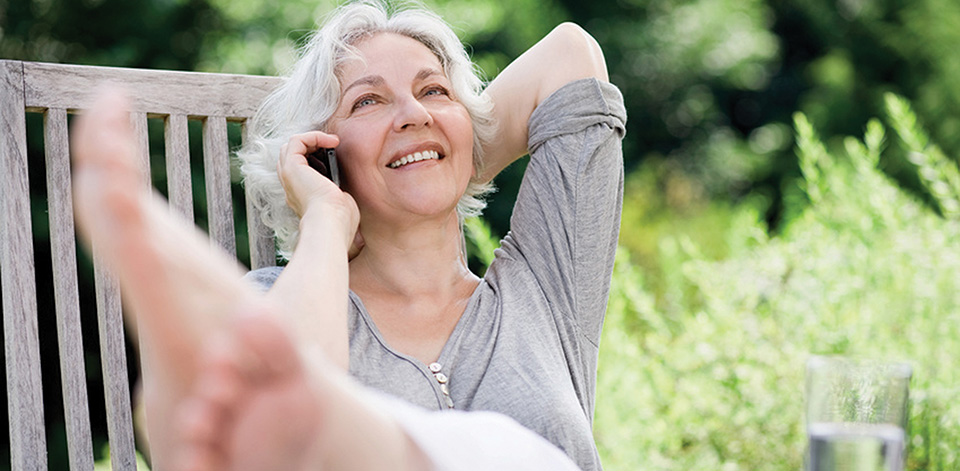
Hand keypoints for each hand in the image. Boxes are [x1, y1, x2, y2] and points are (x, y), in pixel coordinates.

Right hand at [277, 131, 360, 252]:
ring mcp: (289, 176)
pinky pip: (297, 140)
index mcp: (301, 197)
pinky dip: (314, 136)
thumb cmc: (339, 221)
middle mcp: (291, 186)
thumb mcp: (340, 205)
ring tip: (331, 143)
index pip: (299, 171)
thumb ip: (338, 195)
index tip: (333, 159)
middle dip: (310, 146)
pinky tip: (331, 142)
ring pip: (290, 146)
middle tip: (330, 148)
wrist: (331, 224)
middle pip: (291, 156)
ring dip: (312, 139)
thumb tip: (344, 192)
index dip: (314, 158)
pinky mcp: (292, 167)